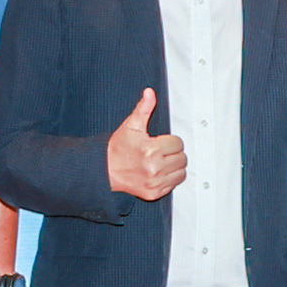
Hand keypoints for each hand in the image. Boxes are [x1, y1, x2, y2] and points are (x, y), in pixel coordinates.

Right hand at [108, 86, 189, 201]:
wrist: (104, 170)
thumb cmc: (118, 148)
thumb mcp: (131, 126)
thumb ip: (143, 108)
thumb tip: (150, 93)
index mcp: (150, 150)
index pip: (178, 143)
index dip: (169, 141)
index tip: (159, 142)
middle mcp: (154, 168)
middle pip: (182, 158)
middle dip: (173, 153)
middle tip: (160, 152)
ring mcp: (154, 182)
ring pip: (181, 172)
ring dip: (174, 166)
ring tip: (160, 161)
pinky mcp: (154, 192)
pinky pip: (173, 185)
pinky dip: (169, 179)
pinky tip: (157, 172)